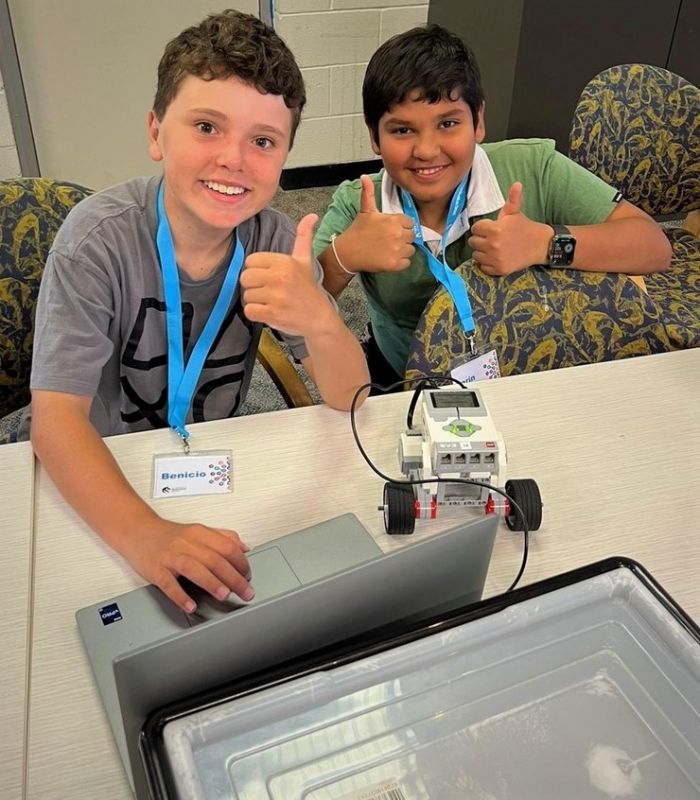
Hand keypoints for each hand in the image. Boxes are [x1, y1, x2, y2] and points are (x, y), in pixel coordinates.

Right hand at [122, 518, 252, 612]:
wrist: (137, 531)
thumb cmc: (169, 535)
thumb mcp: (198, 530)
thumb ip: (222, 537)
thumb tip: (245, 548)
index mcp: (200, 533)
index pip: (227, 547)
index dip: (241, 563)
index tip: (249, 576)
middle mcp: (187, 543)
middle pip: (215, 559)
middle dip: (234, 577)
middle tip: (245, 592)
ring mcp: (171, 556)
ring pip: (195, 568)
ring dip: (212, 582)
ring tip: (224, 595)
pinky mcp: (156, 569)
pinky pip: (168, 583)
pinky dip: (180, 595)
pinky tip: (190, 605)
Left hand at [242, 213, 333, 336]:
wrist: (319, 317)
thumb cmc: (308, 288)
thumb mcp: (305, 260)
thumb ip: (304, 237)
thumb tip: (312, 215)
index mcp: (284, 261)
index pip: (250, 261)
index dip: (256, 271)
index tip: (268, 278)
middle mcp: (279, 277)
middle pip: (245, 278)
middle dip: (253, 286)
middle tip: (268, 292)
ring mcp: (276, 296)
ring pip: (246, 295)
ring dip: (255, 301)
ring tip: (270, 302)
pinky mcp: (273, 313)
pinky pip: (249, 311)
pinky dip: (256, 314)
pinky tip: (268, 312)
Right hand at [333, 175, 414, 272]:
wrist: (348, 252)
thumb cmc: (358, 231)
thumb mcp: (365, 210)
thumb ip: (368, 193)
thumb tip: (364, 176)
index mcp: (394, 220)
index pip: (410, 223)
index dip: (402, 227)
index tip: (392, 230)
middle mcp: (398, 234)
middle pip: (412, 236)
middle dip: (403, 239)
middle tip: (389, 241)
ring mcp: (397, 250)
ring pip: (410, 250)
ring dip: (403, 251)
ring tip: (389, 249)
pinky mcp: (394, 264)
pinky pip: (407, 263)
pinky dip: (400, 263)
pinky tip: (389, 258)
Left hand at [468, 182, 550, 275]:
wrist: (540, 245)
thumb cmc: (525, 227)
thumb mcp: (516, 213)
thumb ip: (512, 199)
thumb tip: (517, 184)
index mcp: (495, 229)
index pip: (475, 229)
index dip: (481, 228)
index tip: (489, 228)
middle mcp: (493, 245)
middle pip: (473, 242)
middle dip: (480, 239)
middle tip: (490, 238)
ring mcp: (496, 259)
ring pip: (476, 255)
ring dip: (482, 252)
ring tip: (493, 248)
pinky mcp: (499, 270)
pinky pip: (483, 267)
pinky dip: (487, 264)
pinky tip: (496, 257)